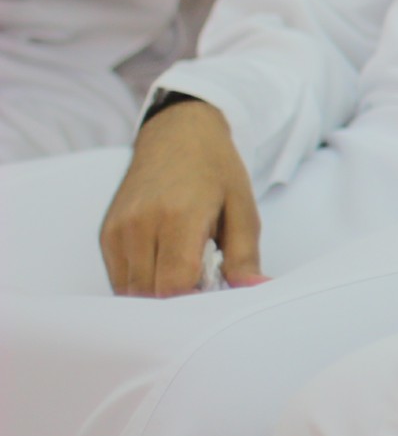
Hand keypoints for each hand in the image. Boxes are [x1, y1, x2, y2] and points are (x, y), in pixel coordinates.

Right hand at [99, 99, 264, 295]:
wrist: (178, 134)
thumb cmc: (216, 170)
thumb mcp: (242, 207)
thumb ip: (245, 255)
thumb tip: (254, 290)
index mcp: (178, 216)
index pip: (175, 284)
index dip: (196, 301)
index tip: (215, 296)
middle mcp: (140, 224)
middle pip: (151, 293)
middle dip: (179, 301)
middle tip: (205, 284)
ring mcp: (118, 230)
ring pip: (131, 292)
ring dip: (158, 295)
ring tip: (186, 272)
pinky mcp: (106, 234)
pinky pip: (119, 278)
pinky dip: (142, 283)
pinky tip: (165, 265)